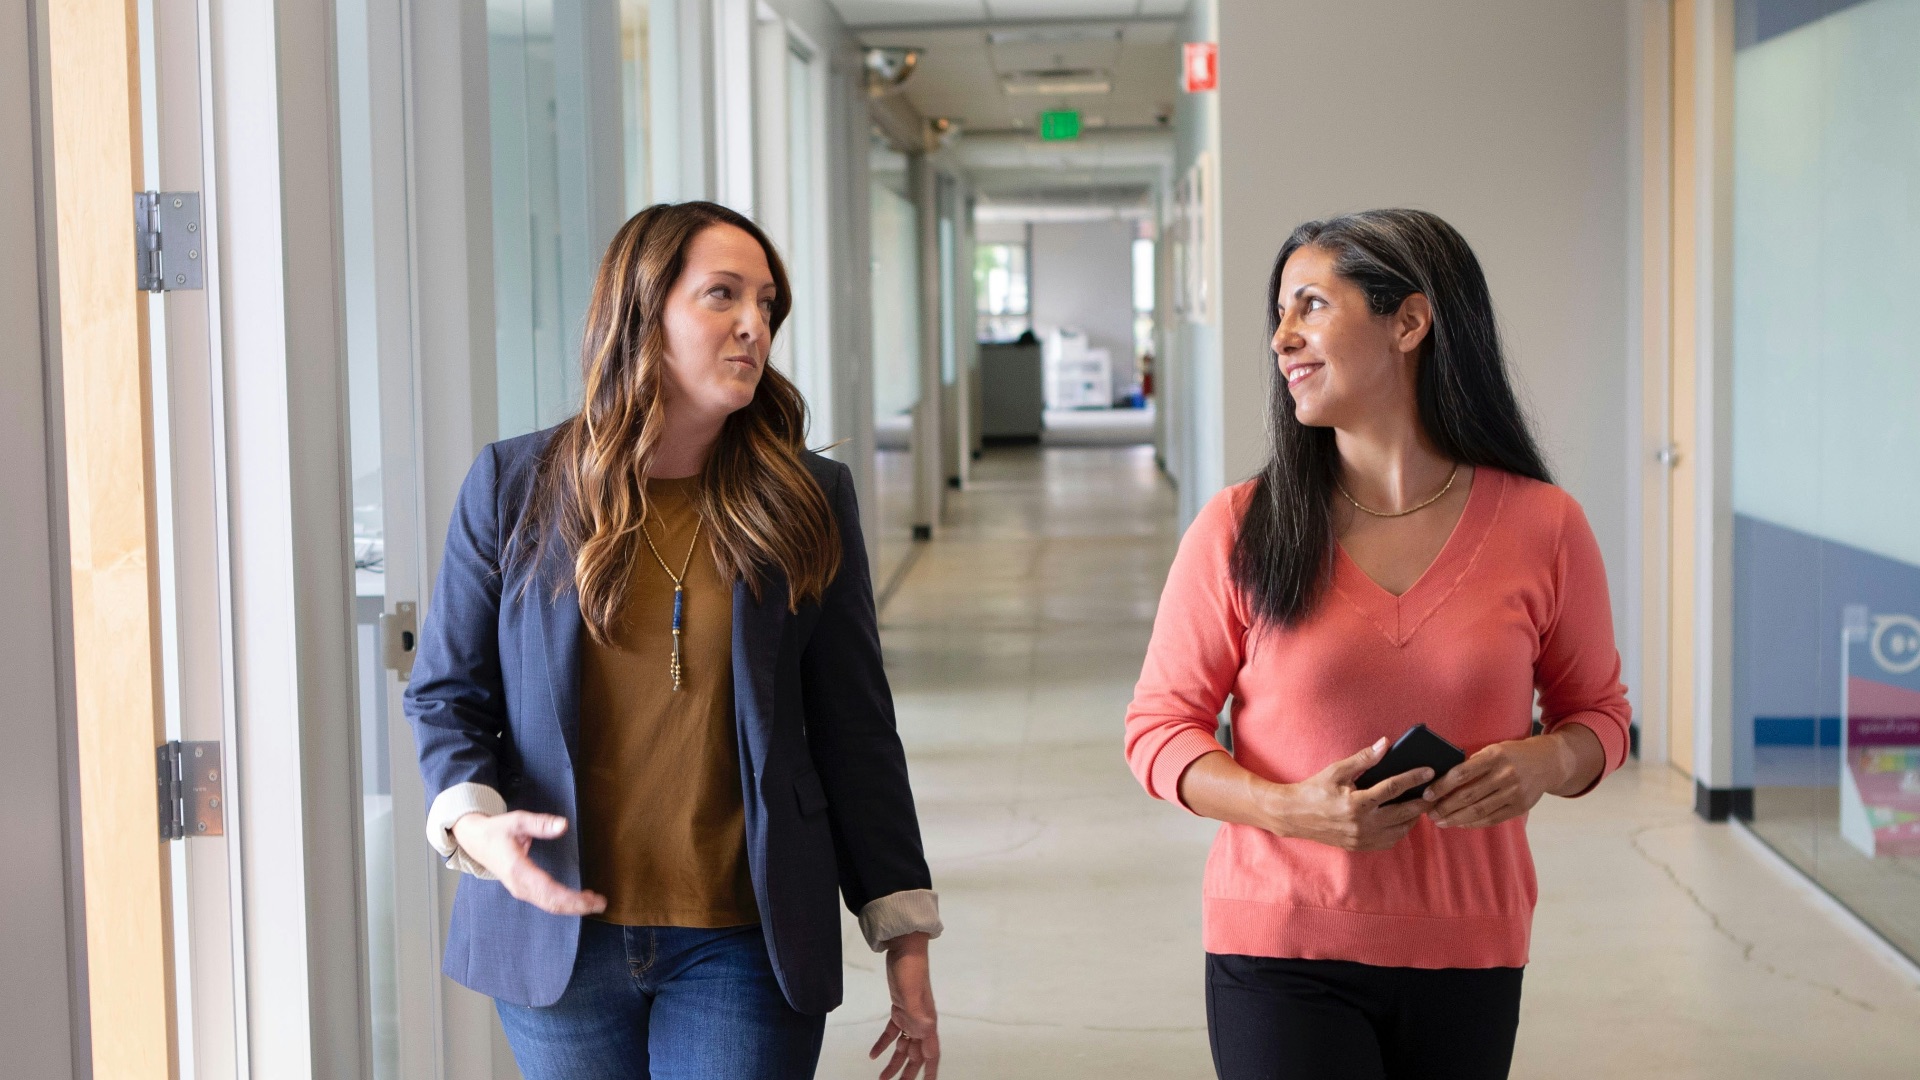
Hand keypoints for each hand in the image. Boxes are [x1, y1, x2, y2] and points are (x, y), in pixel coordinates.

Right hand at [450, 811, 606, 915]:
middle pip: (552, 903)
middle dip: (577, 906)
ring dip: (571, 906)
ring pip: (549, 905)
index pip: (549, 890)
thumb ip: (541, 823)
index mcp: (517, 870)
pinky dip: (562, 903)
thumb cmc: (497, 830)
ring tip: (594, 903)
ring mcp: (520, 890)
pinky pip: (544, 901)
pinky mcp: (523, 889)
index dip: (572, 898)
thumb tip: (563, 825)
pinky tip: (578, 900)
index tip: (592, 899)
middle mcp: (519, 885)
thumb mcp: (517, 820)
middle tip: (601, 904)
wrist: (475, 840)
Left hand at [869, 932, 938, 1079]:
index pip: (931, 1052)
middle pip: (916, 1054)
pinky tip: (873, 1054)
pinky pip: (892, 1032)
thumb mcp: (911, 991)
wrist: (905, 946)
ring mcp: (910, 1015)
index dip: (931, 1070)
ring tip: (882, 1077)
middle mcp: (921, 1021)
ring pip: (903, 1046)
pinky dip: (883, 1044)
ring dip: (894, 1062)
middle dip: (908, 1072)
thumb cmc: (910, 967)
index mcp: (927, 1021)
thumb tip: (925, 1031)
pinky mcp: (899, 1007)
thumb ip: (916, 1012)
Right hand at [1262, 738, 1434, 850]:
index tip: (1430, 771)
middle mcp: (1362, 824)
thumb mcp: (1336, 770)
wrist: (1293, 816)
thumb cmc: (1314, 790)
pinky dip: (1400, 830)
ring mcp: (1361, 838)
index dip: (1414, 778)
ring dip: (1412, 818)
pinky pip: (1389, 841)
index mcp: (1356, 803)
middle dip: (1422, 801)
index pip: (1393, 788)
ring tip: (1419, 804)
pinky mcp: (1359, 846)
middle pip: (1403, 813)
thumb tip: (1385, 744)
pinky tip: (1402, 819)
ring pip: (1400, 830)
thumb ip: (1363, 759)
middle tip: (1434, 791)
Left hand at [1424, 734, 1576, 828]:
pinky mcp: (1521, 807)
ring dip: (1456, 818)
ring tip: (1440, 822)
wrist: (1548, 762)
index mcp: (1495, 756)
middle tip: (1429, 813)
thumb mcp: (1494, 749)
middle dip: (1445, 806)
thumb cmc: (1512, 755)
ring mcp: (1515, 792)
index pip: (1462, 772)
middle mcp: (1505, 774)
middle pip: (1468, 795)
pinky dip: (1474, 823)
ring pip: (1479, 810)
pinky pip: (1493, 818)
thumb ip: (1473, 763)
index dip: (1442, 785)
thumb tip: (1442, 779)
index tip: (1427, 793)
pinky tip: (1460, 823)